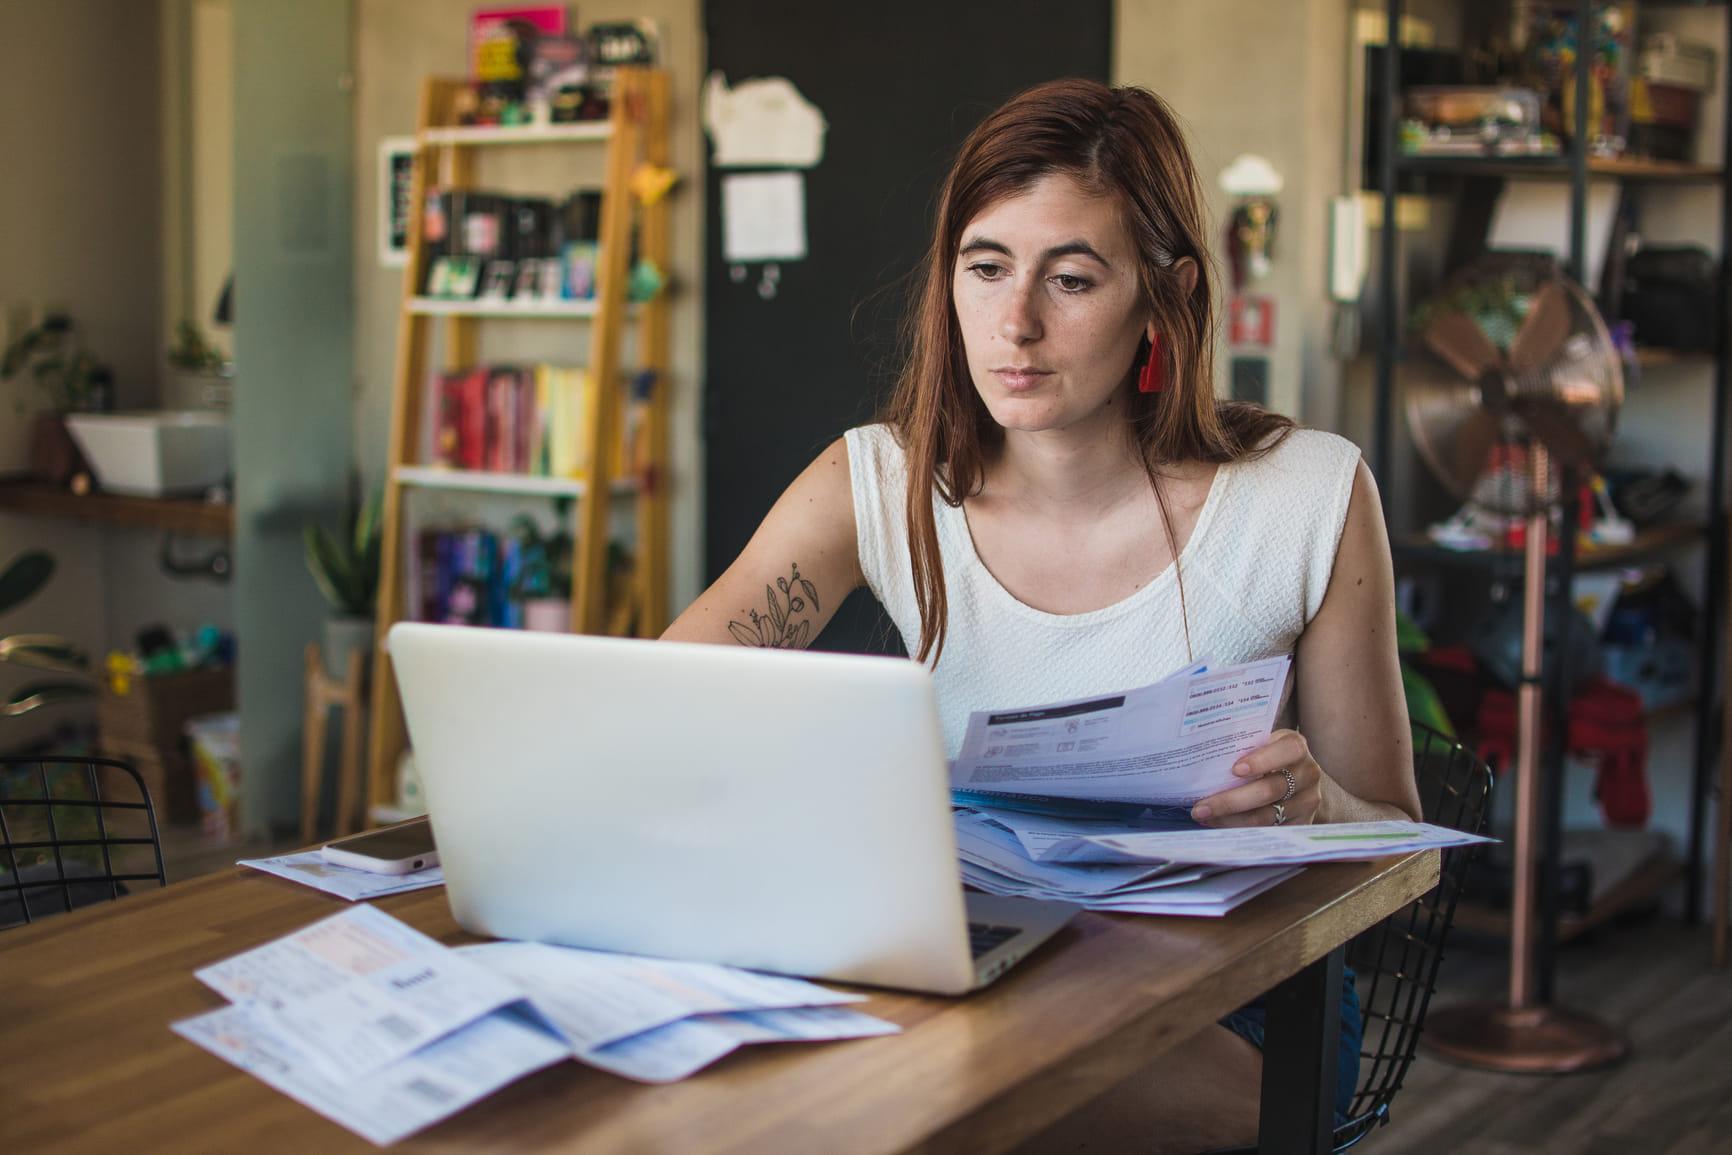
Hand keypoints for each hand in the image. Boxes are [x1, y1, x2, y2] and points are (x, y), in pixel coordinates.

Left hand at [1190, 729, 1326, 827]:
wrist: (1295, 776)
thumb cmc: (1266, 754)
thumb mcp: (1261, 743)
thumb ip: (1242, 747)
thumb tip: (1200, 758)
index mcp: (1296, 747)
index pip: (1286, 751)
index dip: (1262, 760)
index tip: (1235, 770)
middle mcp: (1308, 774)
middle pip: (1270, 790)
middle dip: (1231, 801)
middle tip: (1200, 806)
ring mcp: (1307, 801)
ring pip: (1266, 816)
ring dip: (1230, 819)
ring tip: (1203, 816)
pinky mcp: (1302, 823)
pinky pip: (1269, 831)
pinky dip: (1240, 829)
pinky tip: (1219, 825)